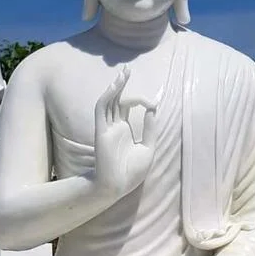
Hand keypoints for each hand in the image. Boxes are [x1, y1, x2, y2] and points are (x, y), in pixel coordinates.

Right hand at [92, 66, 157, 200]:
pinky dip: (107, 97)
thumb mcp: (148, 148)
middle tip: (128, 69)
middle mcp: (114, 126)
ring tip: (124, 72)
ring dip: (116, 86)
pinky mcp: (101, 130)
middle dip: (122, 84)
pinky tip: (115, 86)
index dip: (141, 101)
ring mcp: (107, 128)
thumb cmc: (131, 173)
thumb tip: (153, 109)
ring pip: (109, 101)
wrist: (117, 186)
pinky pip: (101, 109)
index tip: (153, 103)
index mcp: (124, 130)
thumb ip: (150, 129)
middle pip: (117, 100)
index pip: (128, 107)